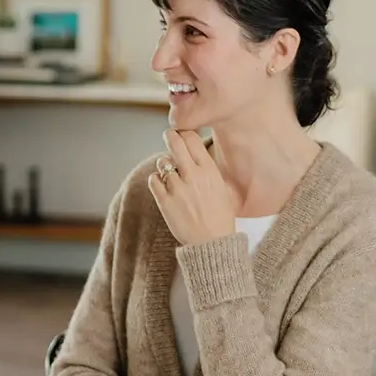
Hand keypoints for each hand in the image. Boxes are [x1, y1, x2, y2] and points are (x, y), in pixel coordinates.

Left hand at [148, 129, 235, 246]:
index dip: (185, 132)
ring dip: (165, 165)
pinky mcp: (164, 201)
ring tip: (170, 173)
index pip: (192, 139)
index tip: (183, 132)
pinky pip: (153, 180)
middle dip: (170, 136)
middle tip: (169, 135)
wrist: (212, 243)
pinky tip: (163, 186)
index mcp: (209, 171)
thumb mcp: (222, 187)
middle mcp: (193, 176)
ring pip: (162, 162)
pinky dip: (156, 180)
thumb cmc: (220, 216)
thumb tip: (196, 152)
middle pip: (174, 142)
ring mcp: (177, 188)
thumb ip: (208, 169)